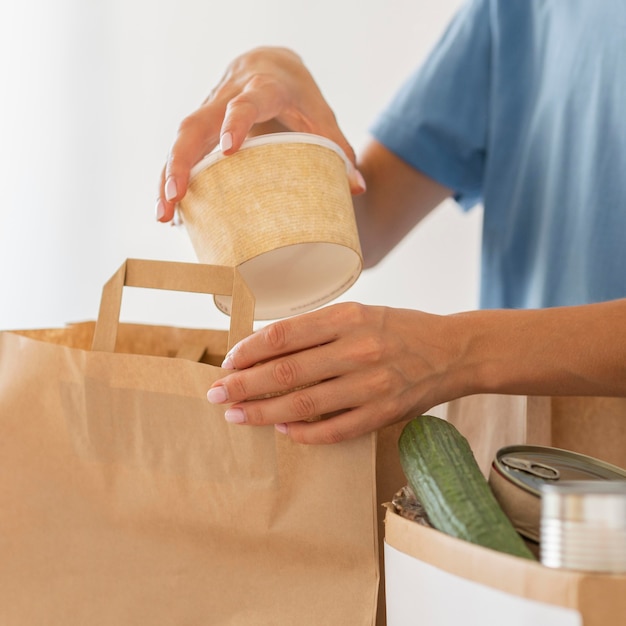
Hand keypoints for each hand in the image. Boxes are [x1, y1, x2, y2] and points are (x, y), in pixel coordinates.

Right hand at [156, 46, 364, 222]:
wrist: (270, 62)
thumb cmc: (299, 94)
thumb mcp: (321, 115)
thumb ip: (339, 149)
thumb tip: (359, 189)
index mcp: (263, 87)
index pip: (246, 102)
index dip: (236, 122)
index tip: (229, 149)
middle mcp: (228, 96)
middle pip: (195, 125)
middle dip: (180, 162)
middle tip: (174, 200)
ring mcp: (209, 109)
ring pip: (180, 139)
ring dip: (167, 177)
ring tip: (164, 216)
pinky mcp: (202, 125)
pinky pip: (181, 150)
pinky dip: (173, 178)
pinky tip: (172, 211)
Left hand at [206, 302, 462, 443]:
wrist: (452, 351)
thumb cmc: (398, 329)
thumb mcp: (359, 312)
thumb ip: (316, 328)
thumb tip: (265, 347)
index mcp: (347, 317)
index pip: (283, 335)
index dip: (248, 350)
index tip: (227, 363)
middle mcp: (357, 349)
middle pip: (285, 372)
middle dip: (242, 385)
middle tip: (215, 395)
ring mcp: (371, 385)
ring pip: (303, 405)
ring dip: (263, 413)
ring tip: (235, 416)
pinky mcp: (383, 414)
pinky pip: (334, 430)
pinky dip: (303, 433)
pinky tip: (282, 431)